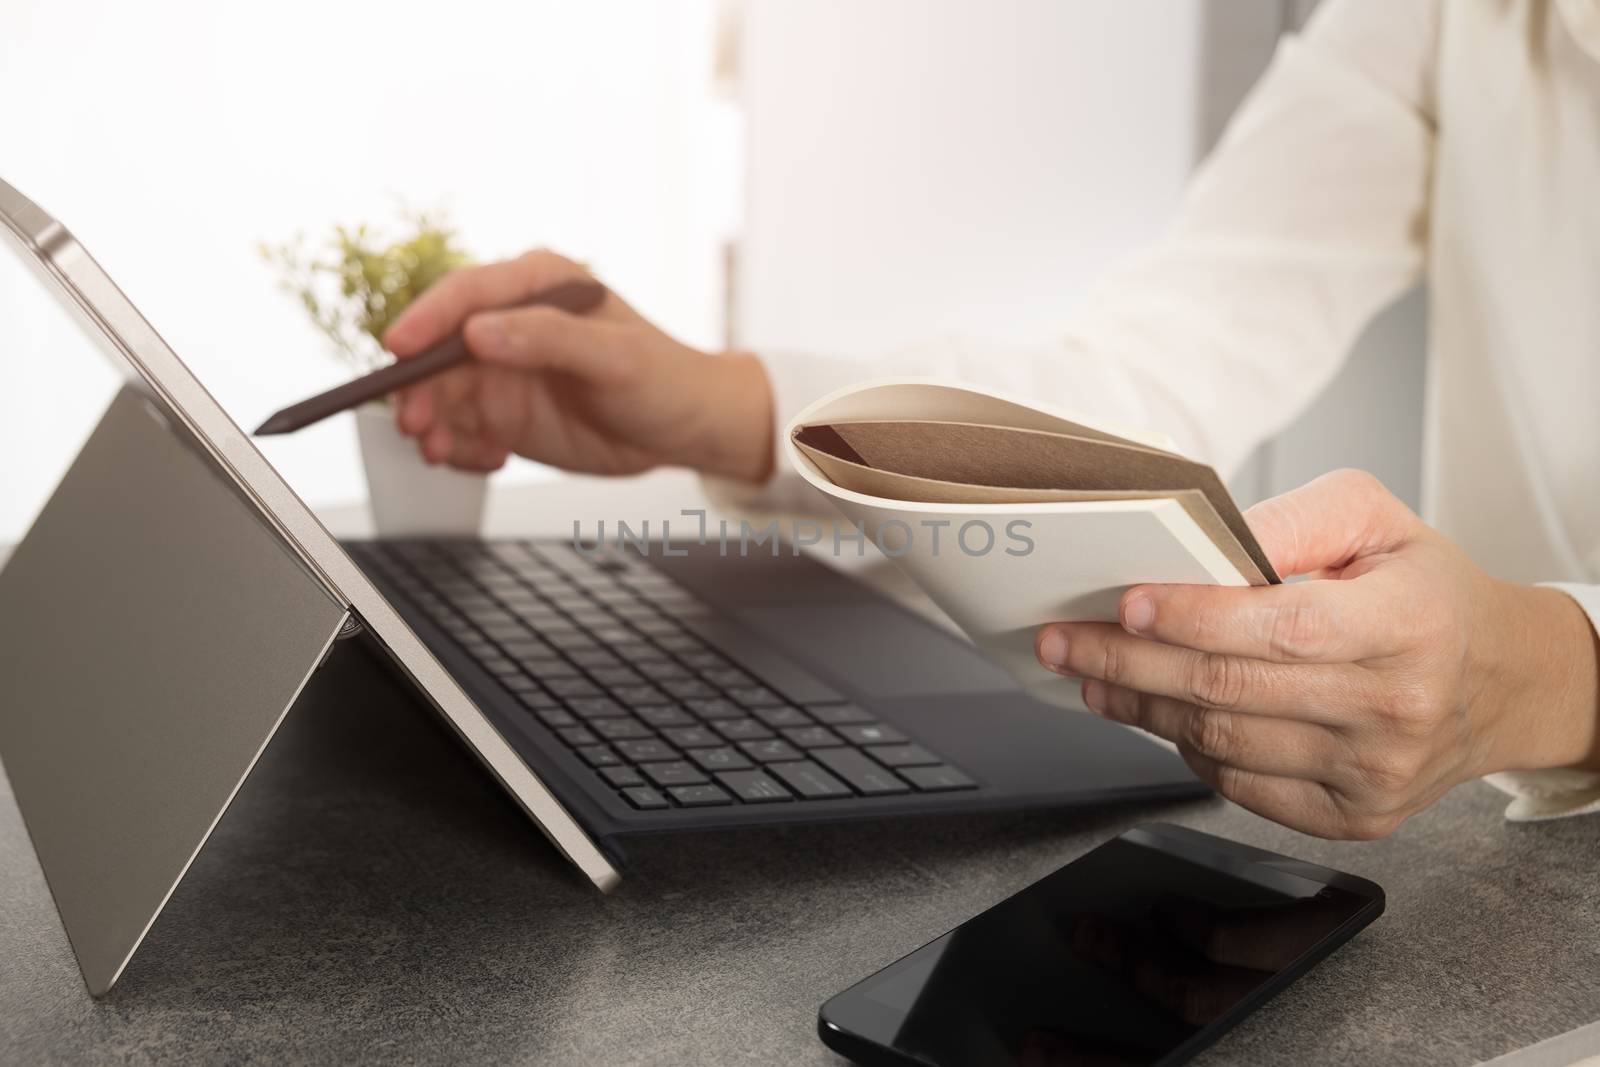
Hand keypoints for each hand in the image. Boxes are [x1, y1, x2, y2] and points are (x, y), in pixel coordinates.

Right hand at [382, 249, 774, 481]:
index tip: (398, 348)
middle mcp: (508, 323)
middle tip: (416, 422)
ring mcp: (501, 370)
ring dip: (432, 423)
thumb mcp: (615, 357)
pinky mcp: (501, 412)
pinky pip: (459, 429)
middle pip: (438, 348)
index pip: (466, 293)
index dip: (426, 319)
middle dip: (419, 386)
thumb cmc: (663, 378)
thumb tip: (478, 332)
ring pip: (440, 393)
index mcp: (536, 284)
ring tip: (444, 451)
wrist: (684, 429)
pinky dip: (458, 448)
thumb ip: (548, 339)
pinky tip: (489, 460)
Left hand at [1034, 469, 1599, 838]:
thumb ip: (1291, 519)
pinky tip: (1160, 715)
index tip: (1124, 604)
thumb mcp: (1375, 519)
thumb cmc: (1424, 589)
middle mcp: (1396, 707)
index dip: (1193, 617)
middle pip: (1231, 690)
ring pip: (1223, 743)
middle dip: (1128, 664)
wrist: (1497, 680)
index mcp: (1409, 622)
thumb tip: (1205, 539)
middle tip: (1065, 641)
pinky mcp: (1354, 818)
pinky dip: (1188, 749)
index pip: (1281, 626)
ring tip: (1093, 675)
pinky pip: (1241, 787)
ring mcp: (1375, 774)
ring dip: (1142, 708)